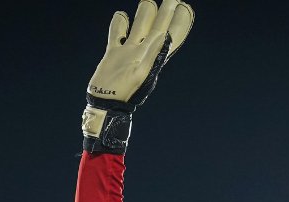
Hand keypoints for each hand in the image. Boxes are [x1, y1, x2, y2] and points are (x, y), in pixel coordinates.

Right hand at [81, 0, 194, 153]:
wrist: (105, 104)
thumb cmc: (125, 91)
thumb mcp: (142, 72)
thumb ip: (153, 53)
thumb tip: (165, 35)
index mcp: (154, 55)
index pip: (171, 33)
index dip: (179, 20)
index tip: (183, 6)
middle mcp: (143, 51)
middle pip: (157, 25)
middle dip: (165, 11)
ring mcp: (129, 51)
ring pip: (139, 25)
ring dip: (144, 13)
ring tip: (148, 2)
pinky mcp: (113, 53)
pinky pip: (117, 33)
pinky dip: (119, 23)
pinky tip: (121, 15)